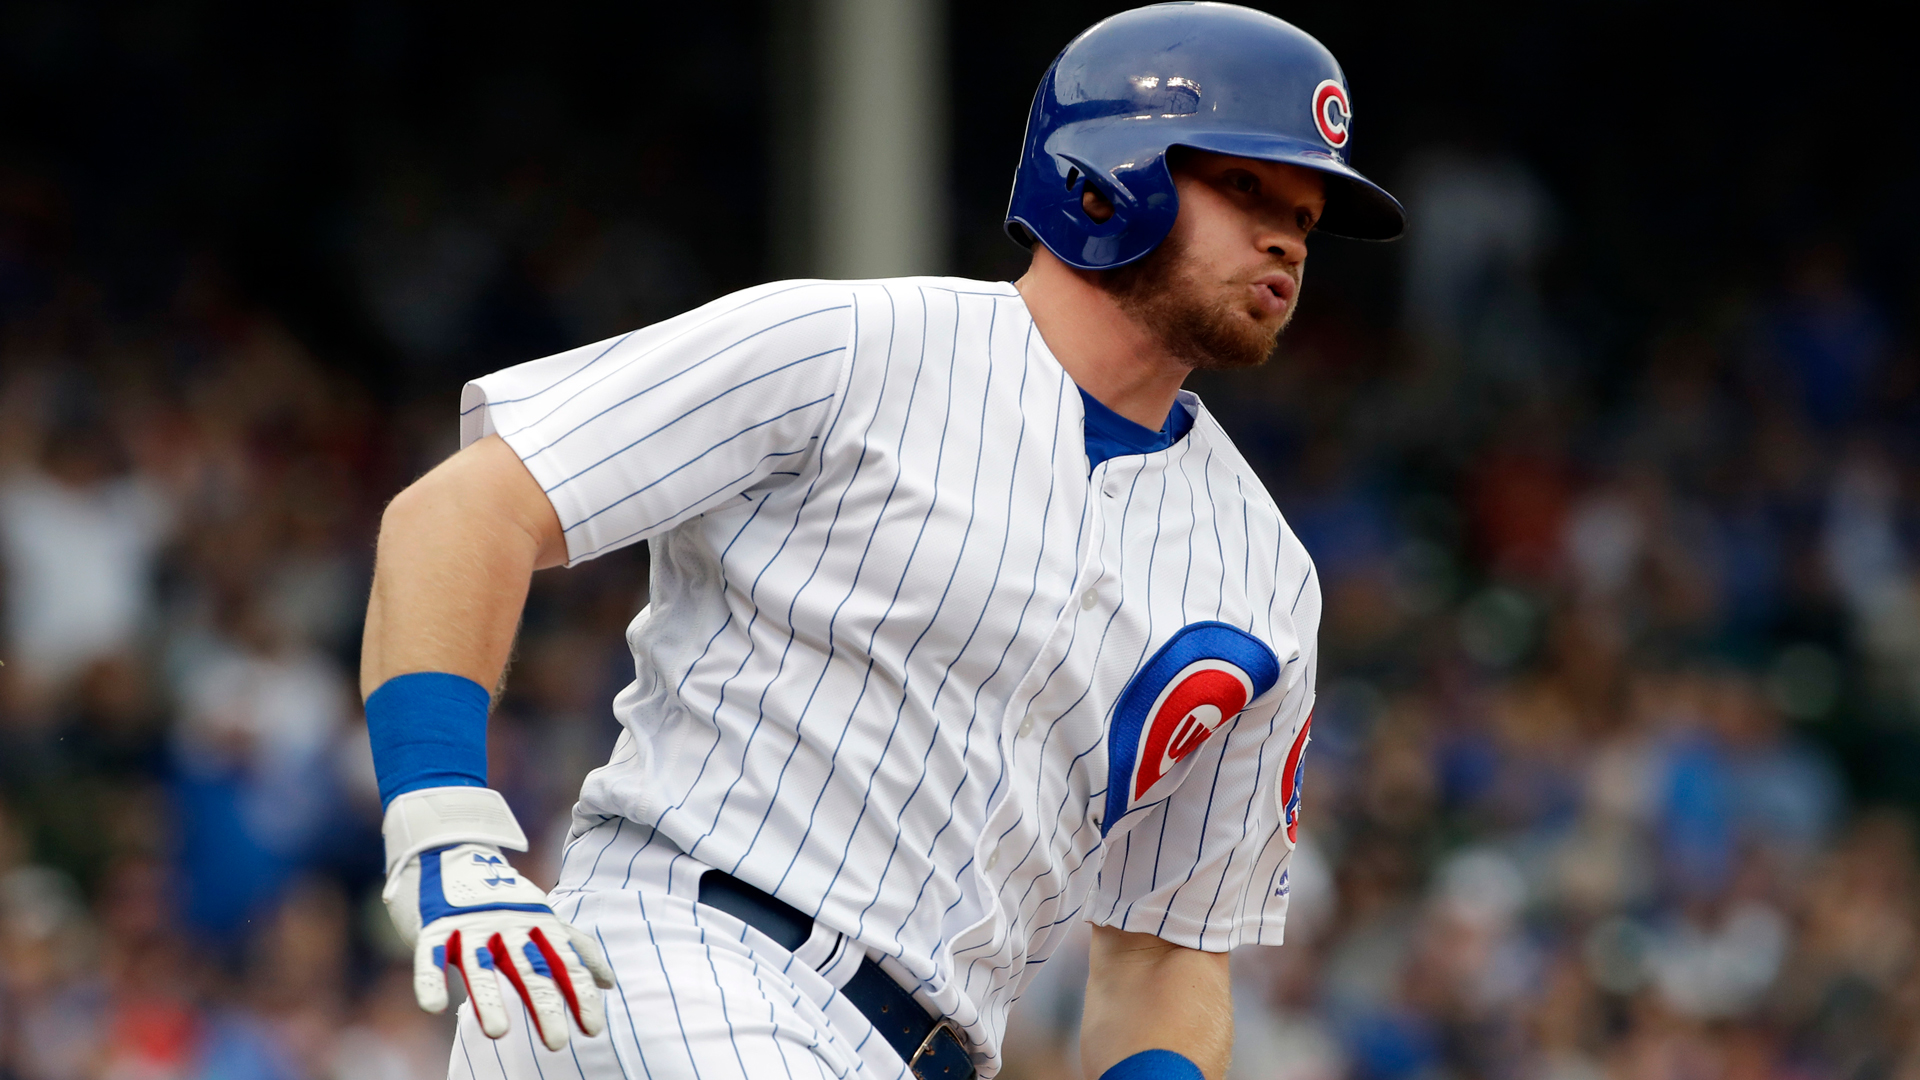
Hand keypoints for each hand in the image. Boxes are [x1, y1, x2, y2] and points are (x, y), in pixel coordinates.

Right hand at [384, 842, 615, 1050]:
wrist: (453, 852)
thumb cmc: (505, 898)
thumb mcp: (544, 918)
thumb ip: (575, 949)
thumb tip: (608, 983)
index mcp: (538, 924)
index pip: (565, 964)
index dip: (581, 996)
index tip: (593, 1030)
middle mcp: (509, 926)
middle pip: (530, 969)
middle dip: (546, 1006)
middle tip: (558, 1043)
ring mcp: (471, 926)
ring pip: (481, 967)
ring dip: (490, 999)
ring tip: (499, 1033)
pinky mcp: (435, 927)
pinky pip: (432, 956)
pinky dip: (432, 980)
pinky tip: (435, 1007)